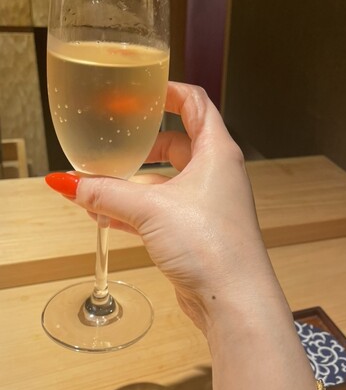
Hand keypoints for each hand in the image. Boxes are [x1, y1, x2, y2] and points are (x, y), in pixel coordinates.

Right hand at [46, 83, 275, 331]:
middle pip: (176, 144)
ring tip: (97, 186)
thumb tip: (68, 183)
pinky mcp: (197, 232)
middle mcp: (216, 173)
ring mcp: (208, 204)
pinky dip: (136, 211)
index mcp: (217, 152)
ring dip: (133, 184)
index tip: (140, 90)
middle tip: (111, 145)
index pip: (195, 104)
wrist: (233, 299)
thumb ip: (107, 193)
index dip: (168, 91)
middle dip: (141, 146)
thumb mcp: (151, 210)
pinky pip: (162, 211)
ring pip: (165, 182)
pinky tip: (106, 217)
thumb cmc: (208, 244)